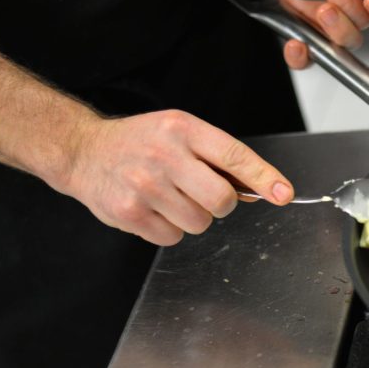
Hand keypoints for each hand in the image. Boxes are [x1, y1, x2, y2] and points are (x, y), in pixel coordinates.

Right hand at [63, 110, 293, 245]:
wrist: (84, 151)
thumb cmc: (141, 142)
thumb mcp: (181, 132)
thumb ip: (218, 158)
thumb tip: (261, 189)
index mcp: (184, 129)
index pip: (235, 156)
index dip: (264, 178)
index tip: (283, 194)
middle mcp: (165, 156)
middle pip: (222, 200)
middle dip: (221, 204)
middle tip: (203, 194)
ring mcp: (145, 185)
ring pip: (199, 222)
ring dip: (192, 217)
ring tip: (169, 197)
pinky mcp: (129, 212)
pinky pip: (172, 237)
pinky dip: (169, 229)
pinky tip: (152, 208)